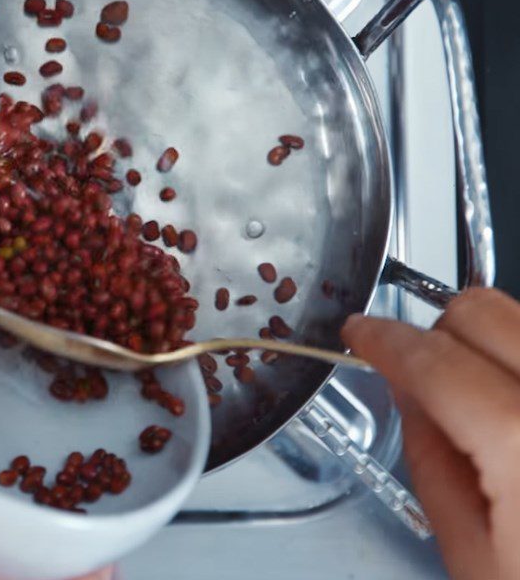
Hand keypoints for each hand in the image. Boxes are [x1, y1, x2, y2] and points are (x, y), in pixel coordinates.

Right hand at [343, 288, 519, 579]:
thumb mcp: (474, 559)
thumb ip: (430, 457)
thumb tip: (405, 389)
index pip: (433, 359)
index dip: (382, 338)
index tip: (362, 334)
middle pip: (484, 312)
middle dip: (435, 332)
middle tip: (419, 371)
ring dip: (487, 342)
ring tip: (477, 398)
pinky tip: (519, 411)